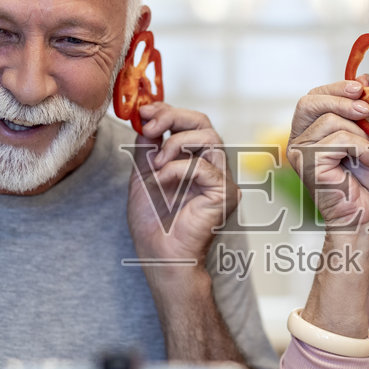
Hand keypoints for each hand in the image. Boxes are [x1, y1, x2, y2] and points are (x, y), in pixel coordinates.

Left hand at [125, 102, 236, 265]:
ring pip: (210, 138)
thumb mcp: (144, 175)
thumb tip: (146, 118)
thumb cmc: (154, 223)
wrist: (159, 256)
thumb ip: (147, 147)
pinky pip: (203, 167)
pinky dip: (177, 169)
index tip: (144, 111)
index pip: (191, 123)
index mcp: (196, 161)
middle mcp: (213, 168)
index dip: (168, 111)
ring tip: (157, 164)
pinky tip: (161, 181)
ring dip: (176, 144)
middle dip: (173, 117)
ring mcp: (222, 180)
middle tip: (149, 126)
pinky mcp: (225, 194)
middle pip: (204, 123)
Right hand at [287, 80, 368, 230]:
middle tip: (366, 109)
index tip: (362, 86)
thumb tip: (363, 78)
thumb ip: (358, 111)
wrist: (366, 215)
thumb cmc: (365, 182)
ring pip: (331, 122)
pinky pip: (339, 140)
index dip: (335, 88)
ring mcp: (298, 154)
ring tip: (367, 154)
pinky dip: (360, 148)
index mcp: (306, 133)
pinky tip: (364, 163)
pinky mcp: (307, 165)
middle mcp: (296, 142)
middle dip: (341, 100)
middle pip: (310, 102)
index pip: (312, 97)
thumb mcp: (365, 137)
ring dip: (359, 135)